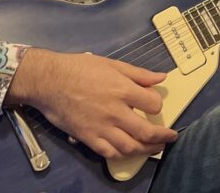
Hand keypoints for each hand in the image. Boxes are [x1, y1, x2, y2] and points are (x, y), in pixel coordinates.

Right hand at [5, 48, 177, 160]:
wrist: (49, 81)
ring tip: (155, 147)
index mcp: (123, 90)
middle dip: (162, 136)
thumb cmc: (80, 69)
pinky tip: (129, 151)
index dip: (158, 105)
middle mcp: (114, 112)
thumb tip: (161, 78)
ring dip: (146, 149)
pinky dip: (122, 155)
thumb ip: (139, 74)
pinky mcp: (87, 138)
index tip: (155, 105)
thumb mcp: (113, 64)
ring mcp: (100, 128)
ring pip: (129, 147)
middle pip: (146, 131)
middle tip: (170, 137)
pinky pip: (109, 152)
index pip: (153, 104)